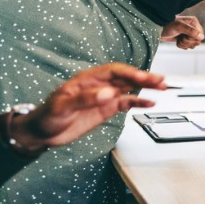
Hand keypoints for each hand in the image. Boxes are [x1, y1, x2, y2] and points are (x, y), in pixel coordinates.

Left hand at [10, 63, 165, 152]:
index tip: (142, 78)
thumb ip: (84, 99)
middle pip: (125, 77)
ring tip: (162, 87)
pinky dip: (138, 101)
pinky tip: (149, 102)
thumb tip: (107, 93)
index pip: (113, 71)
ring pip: (129, 87)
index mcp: (88, 79)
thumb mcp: (62, 107)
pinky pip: (126, 102)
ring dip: (145, 86)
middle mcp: (99, 85)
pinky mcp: (107, 108)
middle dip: (143, 77)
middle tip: (160, 80)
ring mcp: (104, 96)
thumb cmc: (47, 116)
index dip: (129, 73)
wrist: (42, 133)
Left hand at [160, 15, 204, 49]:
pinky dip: (182, 46)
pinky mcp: (185, 39)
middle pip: (197, 41)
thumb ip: (191, 31)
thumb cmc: (168, 26)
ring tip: (178, 39)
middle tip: (180, 38)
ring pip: (193, 45)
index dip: (192, 38)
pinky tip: (177, 42)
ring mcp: (189, 34)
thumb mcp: (179, 27)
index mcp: (194, 22)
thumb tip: (202, 37)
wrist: (158, 29)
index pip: (200, 35)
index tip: (184, 36)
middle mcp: (193, 27)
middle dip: (187, 42)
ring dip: (184, 44)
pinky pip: (188, 46)